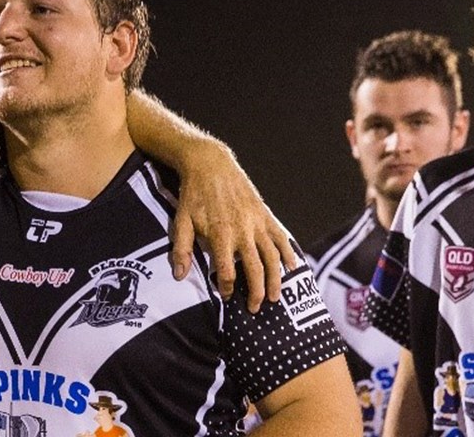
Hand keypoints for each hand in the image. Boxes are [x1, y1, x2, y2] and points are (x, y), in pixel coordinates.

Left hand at [168, 147, 299, 312]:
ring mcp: (257, 223)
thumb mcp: (181, 221)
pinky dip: (289, 253)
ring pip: (272, 257)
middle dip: (256, 293)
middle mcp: (242, 231)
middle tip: (254, 309)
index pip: (227, 271)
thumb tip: (180, 276)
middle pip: (255, 269)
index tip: (226, 297)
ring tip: (275, 298)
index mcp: (220, 235)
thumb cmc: (193, 195)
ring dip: (276, 279)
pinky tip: (293, 268)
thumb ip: (182, 250)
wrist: (211, 165)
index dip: (227, 288)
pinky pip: (281, 237)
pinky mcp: (265, 214)